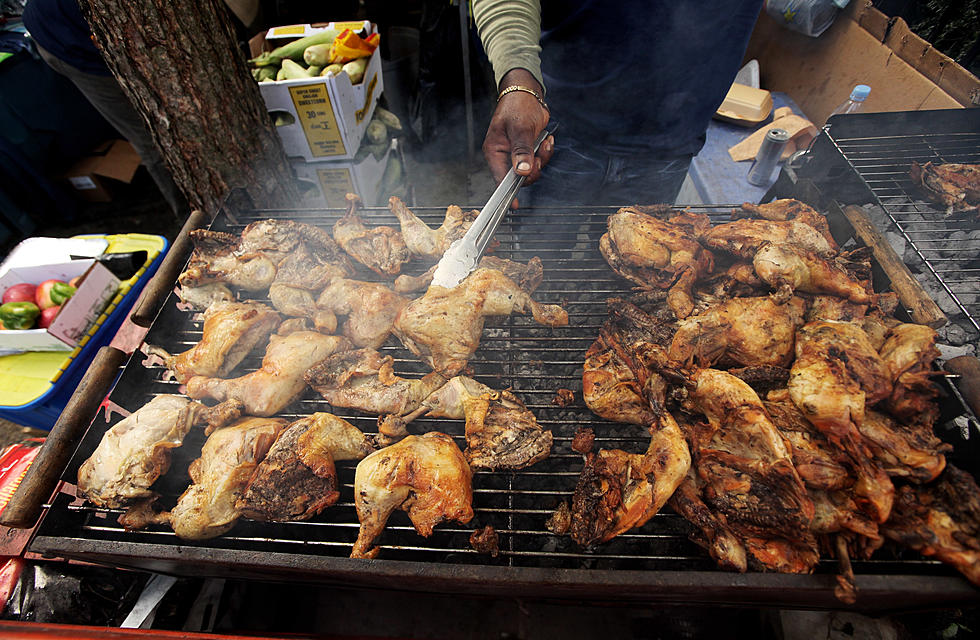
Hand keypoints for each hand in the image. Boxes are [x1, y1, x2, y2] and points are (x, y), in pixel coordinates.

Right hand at [482, 69, 552, 204]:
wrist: (527, 94)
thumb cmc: (517, 106)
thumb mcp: (520, 128)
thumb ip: (521, 150)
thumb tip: (522, 171)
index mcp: (495, 151)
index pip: (500, 178)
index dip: (507, 193)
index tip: (514, 205)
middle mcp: (504, 155)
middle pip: (519, 177)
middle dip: (533, 169)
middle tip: (538, 157)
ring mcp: (517, 154)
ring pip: (531, 170)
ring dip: (542, 159)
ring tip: (544, 143)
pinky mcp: (528, 151)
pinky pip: (539, 161)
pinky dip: (545, 153)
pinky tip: (547, 140)